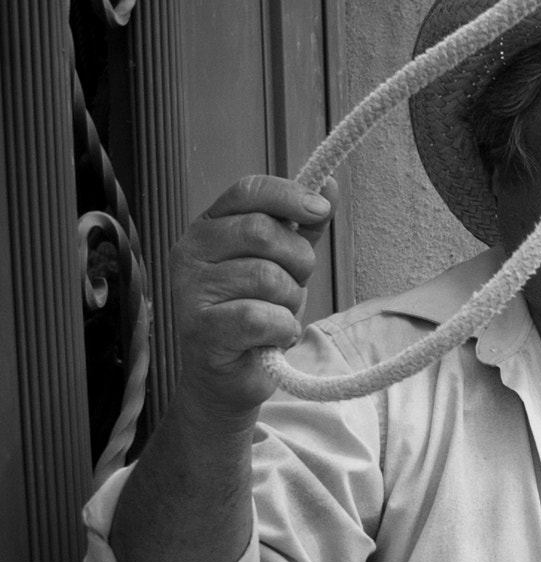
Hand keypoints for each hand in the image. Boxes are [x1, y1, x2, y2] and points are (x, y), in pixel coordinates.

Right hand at [173, 176, 334, 421]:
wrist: (228, 376)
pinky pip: (262, 317)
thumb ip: (301, 227)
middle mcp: (190, 251)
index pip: (247, 190)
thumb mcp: (282, 264)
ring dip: (290, 303)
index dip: (289, 195)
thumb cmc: (255, 313)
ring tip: (277, 316)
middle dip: (298, 262)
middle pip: (263, 231)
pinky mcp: (202, 329)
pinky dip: (283, 329)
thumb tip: (328, 184)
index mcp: (209, 227)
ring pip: (268, 277)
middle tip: (293, 286)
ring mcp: (191, 290)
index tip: (321, 209)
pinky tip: (273, 339)